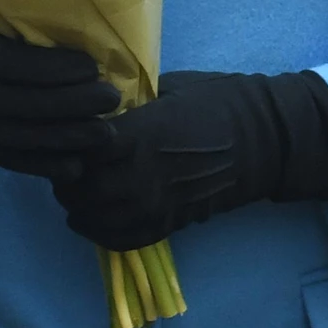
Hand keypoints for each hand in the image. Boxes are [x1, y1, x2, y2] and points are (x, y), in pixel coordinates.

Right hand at [0, 0, 120, 175]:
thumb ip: (11, 22)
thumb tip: (71, 16)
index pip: (12, 63)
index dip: (53, 68)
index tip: (90, 64)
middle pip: (24, 103)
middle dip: (73, 104)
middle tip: (111, 97)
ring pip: (23, 137)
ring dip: (68, 137)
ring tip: (106, 131)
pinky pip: (13, 161)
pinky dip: (46, 166)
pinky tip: (77, 163)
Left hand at [48, 69, 327, 249]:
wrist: (262, 139)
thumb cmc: (217, 101)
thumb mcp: (168, 88)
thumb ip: (130, 103)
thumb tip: (97, 106)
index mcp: (143, 133)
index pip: (85, 147)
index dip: (69, 142)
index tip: (66, 133)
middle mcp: (147, 173)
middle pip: (86, 188)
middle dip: (67, 178)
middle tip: (65, 166)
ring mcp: (160, 202)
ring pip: (99, 218)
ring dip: (79, 208)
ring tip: (75, 193)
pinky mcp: (171, 222)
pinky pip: (125, 239)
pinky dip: (102, 233)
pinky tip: (93, 220)